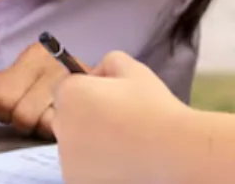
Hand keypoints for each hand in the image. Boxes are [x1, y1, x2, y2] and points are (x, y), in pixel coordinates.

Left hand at [0, 41, 87, 139]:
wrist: (93, 84)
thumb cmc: (45, 84)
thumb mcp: (12, 79)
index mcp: (35, 55)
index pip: (2, 97)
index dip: (2, 108)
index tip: (13, 103)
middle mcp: (56, 64)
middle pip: (20, 113)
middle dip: (22, 119)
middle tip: (31, 110)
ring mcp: (76, 83)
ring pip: (41, 124)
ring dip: (41, 125)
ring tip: (47, 114)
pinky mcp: (90, 101)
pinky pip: (61, 128)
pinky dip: (57, 129)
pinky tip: (61, 118)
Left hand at [52, 51, 195, 183]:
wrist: (173, 153)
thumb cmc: (154, 108)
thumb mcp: (133, 70)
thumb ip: (108, 62)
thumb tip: (97, 74)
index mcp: (71, 95)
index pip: (64, 87)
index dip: (85, 88)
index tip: (107, 96)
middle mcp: (62, 127)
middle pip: (65, 116)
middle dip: (84, 115)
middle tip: (117, 119)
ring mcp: (67, 159)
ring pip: (73, 144)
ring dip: (89, 141)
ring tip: (123, 141)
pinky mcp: (76, 181)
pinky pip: (81, 167)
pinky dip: (95, 165)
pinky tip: (121, 160)